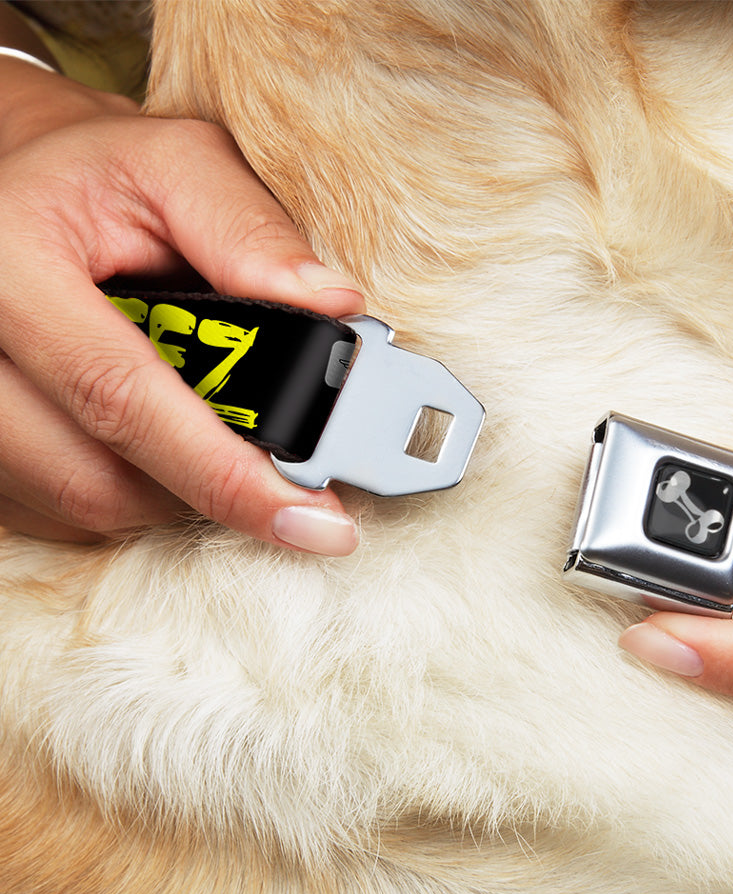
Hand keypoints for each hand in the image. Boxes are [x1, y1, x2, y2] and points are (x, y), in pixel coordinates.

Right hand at [0, 59, 363, 552]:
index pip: (122, 398)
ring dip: (173, 491)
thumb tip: (333, 306)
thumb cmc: (101, 175)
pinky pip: (59, 509)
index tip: (314, 521)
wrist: (18, 184)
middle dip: (210, 489)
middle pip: (97, 479)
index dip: (225, 474)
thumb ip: (250, 230)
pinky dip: (132, 490)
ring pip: (83, 504)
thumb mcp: (177, 165)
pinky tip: (162, 441)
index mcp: (11, 266)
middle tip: (287, 480)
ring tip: (218, 435)